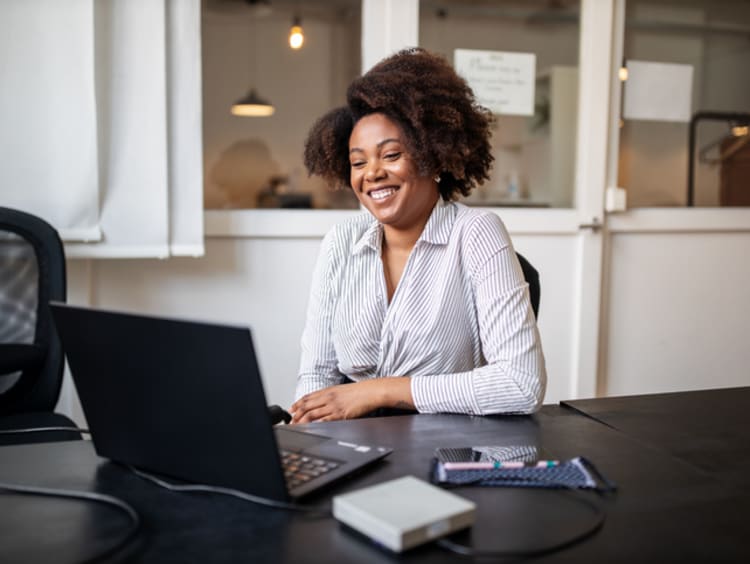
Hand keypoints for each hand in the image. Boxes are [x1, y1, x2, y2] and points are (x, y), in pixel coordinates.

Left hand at [289, 377, 412, 423]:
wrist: (371, 392)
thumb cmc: (359, 392)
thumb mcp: (342, 391)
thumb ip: (331, 396)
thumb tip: (322, 403)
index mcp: (328, 391)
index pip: (308, 397)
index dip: (297, 403)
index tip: (291, 409)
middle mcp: (328, 397)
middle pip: (307, 406)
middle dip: (296, 414)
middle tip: (290, 421)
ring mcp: (333, 406)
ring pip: (312, 413)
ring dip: (302, 421)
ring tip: (296, 426)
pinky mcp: (340, 414)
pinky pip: (324, 420)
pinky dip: (315, 424)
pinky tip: (311, 428)